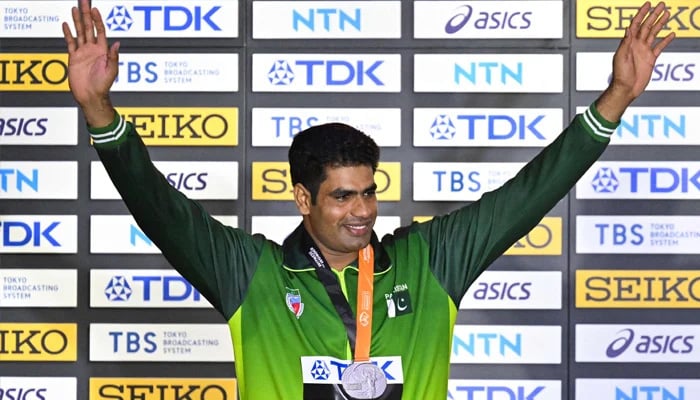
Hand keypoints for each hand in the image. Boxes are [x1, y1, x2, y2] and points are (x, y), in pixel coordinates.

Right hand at [62, 0, 119, 126]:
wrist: (91, 96)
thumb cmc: (103, 86)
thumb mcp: (111, 71)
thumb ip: (113, 57)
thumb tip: (117, 44)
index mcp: (103, 51)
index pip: (100, 31)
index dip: (97, 20)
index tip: (94, 9)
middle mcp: (93, 49)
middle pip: (89, 28)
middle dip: (86, 15)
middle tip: (83, 1)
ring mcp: (83, 52)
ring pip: (79, 32)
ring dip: (77, 20)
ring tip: (74, 8)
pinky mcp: (74, 58)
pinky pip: (70, 43)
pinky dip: (68, 34)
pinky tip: (66, 24)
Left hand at [611, 1, 674, 98]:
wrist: (626, 88)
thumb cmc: (620, 75)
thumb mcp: (621, 57)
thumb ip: (626, 43)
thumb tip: (628, 28)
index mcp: (628, 43)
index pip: (635, 24)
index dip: (641, 14)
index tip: (648, 4)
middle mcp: (636, 45)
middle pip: (646, 26)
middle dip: (654, 15)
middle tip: (662, 4)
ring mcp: (644, 51)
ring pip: (654, 33)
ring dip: (660, 23)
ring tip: (667, 13)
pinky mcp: (651, 58)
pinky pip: (659, 47)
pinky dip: (666, 40)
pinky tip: (671, 33)